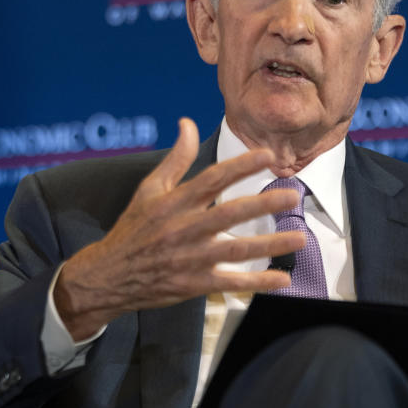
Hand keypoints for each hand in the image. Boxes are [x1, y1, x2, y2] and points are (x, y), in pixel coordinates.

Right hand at [54, 118, 305, 339]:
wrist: (107, 276)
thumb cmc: (133, 229)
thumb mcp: (149, 190)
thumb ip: (176, 158)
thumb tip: (188, 123)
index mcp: (174, 202)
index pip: (212, 178)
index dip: (240, 166)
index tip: (268, 155)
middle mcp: (183, 228)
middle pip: (229, 214)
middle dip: (263, 204)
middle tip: (293, 196)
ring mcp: (189, 258)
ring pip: (235, 250)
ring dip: (270, 245)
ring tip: (299, 238)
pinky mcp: (192, 284)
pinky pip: (229, 283)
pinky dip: (256, 282)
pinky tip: (282, 280)